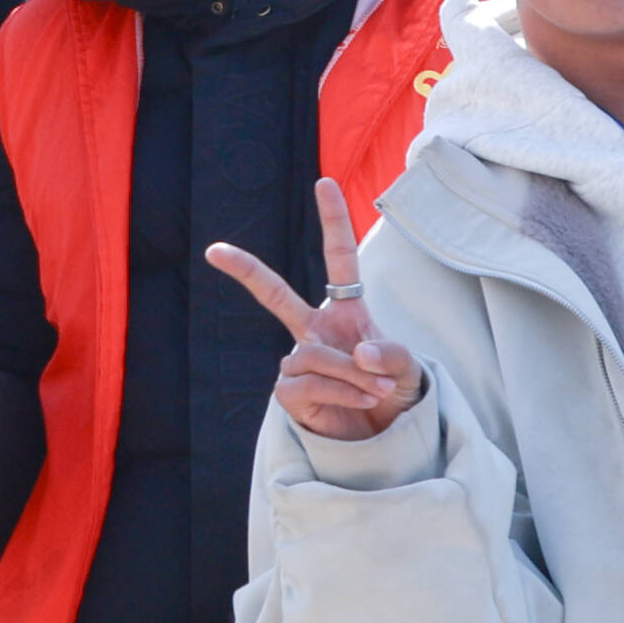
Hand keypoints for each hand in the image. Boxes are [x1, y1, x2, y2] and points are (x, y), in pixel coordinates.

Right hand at [203, 175, 425, 448]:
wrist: (385, 439)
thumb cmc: (395, 393)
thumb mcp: (409, 370)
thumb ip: (391, 354)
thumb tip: (356, 349)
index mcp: (345, 313)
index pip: (338, 260)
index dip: (333, 221)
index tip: (325, 182)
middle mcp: (314, 332)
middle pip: (275, 295)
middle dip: (246, 271)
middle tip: (214, 250)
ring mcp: (298, 362)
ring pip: (314, 356)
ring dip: (353, 375)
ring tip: (380, 392)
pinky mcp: (289, 394)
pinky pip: (309, 384)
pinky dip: (342, 393)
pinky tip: (361, 404)